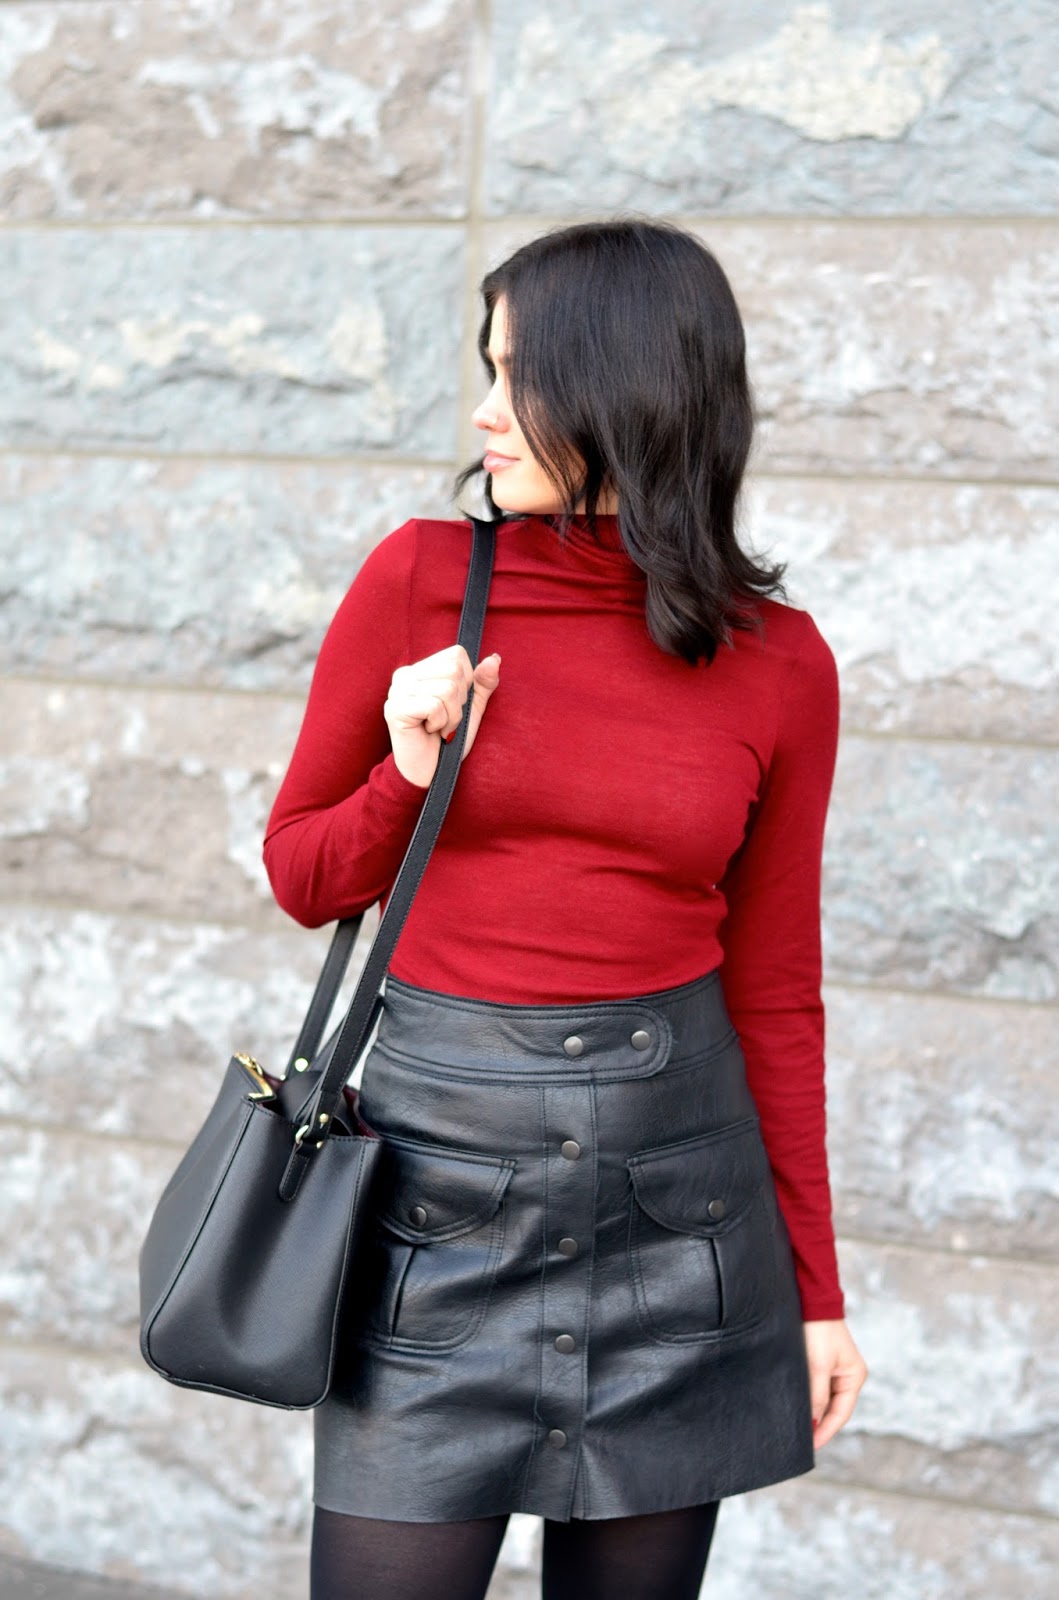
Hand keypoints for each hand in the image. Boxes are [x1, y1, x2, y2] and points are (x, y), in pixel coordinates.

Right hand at [384, 644, 501, 788]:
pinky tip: (430, 732)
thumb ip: (484, 683)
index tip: (454, 704)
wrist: (430, 772)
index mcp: (421, 669)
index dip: (467, 682)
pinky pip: (434, 706)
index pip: (457, 655)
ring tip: (440, 728)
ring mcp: (397, 691)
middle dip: (460, 701)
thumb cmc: (449, 739)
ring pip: (447, 688)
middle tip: (446, 719)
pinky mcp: (395, 709)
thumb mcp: (472, 708)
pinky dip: (441, 724)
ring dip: (452, 716)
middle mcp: (405, 675)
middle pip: (453, 669)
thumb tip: (494, 658)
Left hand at [803, 1319, 867, 1446]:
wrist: (812, 1299)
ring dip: (813, 1411)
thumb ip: (817, 1395)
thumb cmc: (818, 1330)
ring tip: (796, 1427)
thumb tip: (814, 1423)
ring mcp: (835, 1369)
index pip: (840, 1413)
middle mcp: (847, 1375)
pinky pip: (817, 1387)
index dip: (825, 1431)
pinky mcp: (822, 1362)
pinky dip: (809, 1398)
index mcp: (854, 1377)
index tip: (810, 1446)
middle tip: (800, 1441)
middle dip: (819, 1424)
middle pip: (833, 1408)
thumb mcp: (817, 1366)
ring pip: (824, 1398)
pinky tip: (796, 1405)